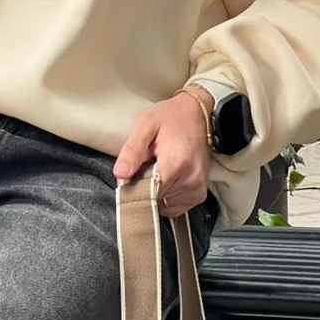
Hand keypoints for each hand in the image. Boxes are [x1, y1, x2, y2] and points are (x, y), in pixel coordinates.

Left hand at [114, 88, 211, 218]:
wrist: (195, 113)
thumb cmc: (169, 116)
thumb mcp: (145, 124)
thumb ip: (132, 150)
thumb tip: (120, 174)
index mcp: (175, 163)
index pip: (146, 194)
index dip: (133, 186)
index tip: (129, 175)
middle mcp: (190, 179)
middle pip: (153, 198)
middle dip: (143, 186)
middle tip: (145, 164)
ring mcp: (196, 188)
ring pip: (162, 204)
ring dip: (155, 190)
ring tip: (158, 166)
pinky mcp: (198, 194)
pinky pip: (174, 206)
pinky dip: (166, 195)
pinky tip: (166, 176)